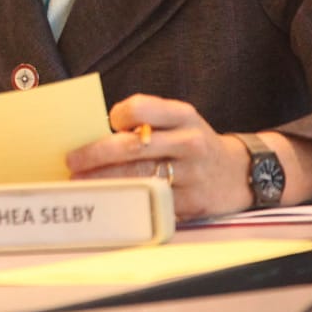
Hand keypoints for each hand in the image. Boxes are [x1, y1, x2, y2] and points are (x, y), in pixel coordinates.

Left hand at [64, 93, 252, 220]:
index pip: (142, 108)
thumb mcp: (178, 122)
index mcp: (184, 115)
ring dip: (103, 181)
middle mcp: (190, 142)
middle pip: (134, 147)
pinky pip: (151, 202)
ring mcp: (191, 175)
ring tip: (80, 182)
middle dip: (96, 155)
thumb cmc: (193, 142)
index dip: (119, 115)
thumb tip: (95, 135)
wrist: (239, 174)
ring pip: (138, 178)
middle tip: (71, 161)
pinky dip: (125, 201)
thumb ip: (146, 123)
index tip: (106, 123)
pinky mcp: (190, 203)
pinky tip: (106, 201)